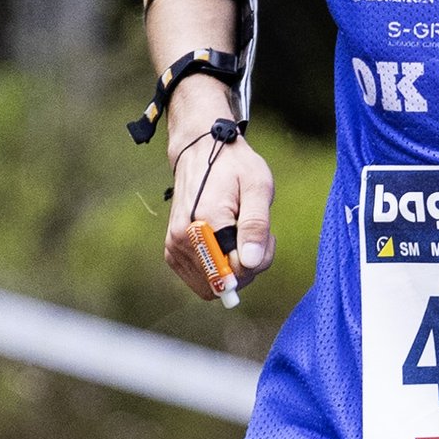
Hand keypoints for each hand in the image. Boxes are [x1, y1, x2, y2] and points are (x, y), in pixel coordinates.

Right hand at [164, 125, 276, 302]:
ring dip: (233, 269)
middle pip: (224, 284)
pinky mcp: (172, 252)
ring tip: (240, 236)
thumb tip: (250, 263)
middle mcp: (183, 238)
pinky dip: (218, 269)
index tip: (266, 237)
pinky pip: (201, 280)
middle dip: (247, 268)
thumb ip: (256, 226)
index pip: (235, 272)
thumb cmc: (234, 166)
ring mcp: (174, 247)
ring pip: (213, 286)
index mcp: (204, 221)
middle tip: (256, 236)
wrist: (201, 151)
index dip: (257, 260)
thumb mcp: (257, 186)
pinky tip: (226, 243)